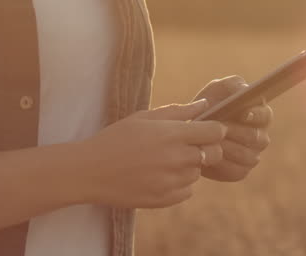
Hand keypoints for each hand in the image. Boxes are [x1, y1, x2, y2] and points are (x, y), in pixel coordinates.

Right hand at [82, 99, 226, 208]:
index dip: (214, 130)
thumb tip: (204, 105)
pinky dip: (179, 184)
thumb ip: (177, 111)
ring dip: (189, 167)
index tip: (205, 130)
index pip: (216, 132)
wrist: (89, 171)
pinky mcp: (165, 200)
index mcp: (172, 134)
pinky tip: (159, 176)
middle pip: (214, 154)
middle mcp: (176, 159)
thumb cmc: (115, 139)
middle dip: (207, 148)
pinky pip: (187, 191)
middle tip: (188, 146)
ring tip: (164, 161)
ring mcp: (172, 182)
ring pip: (199, 173)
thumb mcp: (143, 118)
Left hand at [193, 75, 273, 182]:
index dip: (257, 115)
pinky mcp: (240, 171)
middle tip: (219, 129)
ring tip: (211, 142)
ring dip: (228, 148)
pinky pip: (237, 171)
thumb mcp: (218, 89)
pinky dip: (222, 164)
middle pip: (257, 138)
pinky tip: (209, 156)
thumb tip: (243, 90)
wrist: (191, 131)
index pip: (266, 116)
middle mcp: (260, 137)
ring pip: (247, 156)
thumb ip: (232, 85)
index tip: (244, 113)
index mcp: (260, 115)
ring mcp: (252, 156)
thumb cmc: (209, 105)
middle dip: (237, 133)